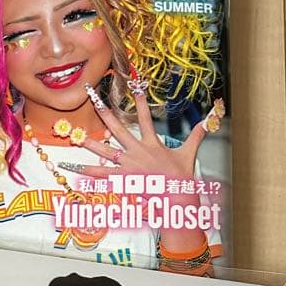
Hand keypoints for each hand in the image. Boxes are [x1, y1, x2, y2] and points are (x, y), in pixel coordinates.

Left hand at [76, 83, 222, 186]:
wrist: (176, 199)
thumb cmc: (181, 179)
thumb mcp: (189, 154)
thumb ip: (197, 135)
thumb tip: (210, 120)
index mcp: (152, 144)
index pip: (146, 118)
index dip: (140, 101)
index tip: (135, 86)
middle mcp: (137, 152)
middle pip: (118, 129)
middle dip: (106, 114)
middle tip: (94, 100)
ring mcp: (128, 166)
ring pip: (105, 152)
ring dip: (90, 144)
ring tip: (76, 136)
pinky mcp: (123, 180)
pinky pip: (101, 175)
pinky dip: (88, 172)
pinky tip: (75, 169)